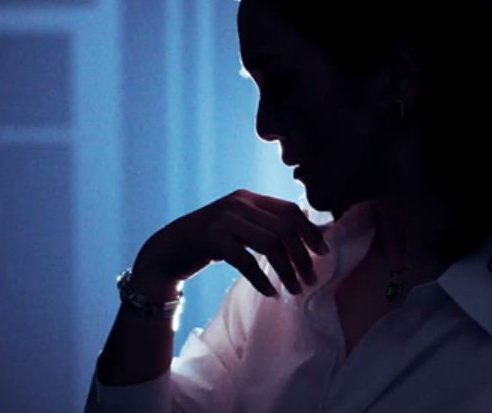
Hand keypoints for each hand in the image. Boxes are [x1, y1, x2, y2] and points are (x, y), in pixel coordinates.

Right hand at [132, 189, 329, 298]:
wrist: (167, 249)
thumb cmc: (211, 241)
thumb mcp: (241, 227)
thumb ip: (270, 227)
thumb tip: (314, 235)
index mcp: (249, 198)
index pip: (290, 210)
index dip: (310, 232)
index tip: (324, 253)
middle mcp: (238, 203)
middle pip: (284, 228)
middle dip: (302, 256)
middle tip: (311, 279)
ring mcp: (223, 219)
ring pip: (269, 244)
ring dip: (286, 270)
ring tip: (295, 290)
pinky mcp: (211, 239)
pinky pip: (246, 260)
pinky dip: (261, 279)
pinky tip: (271, 292)